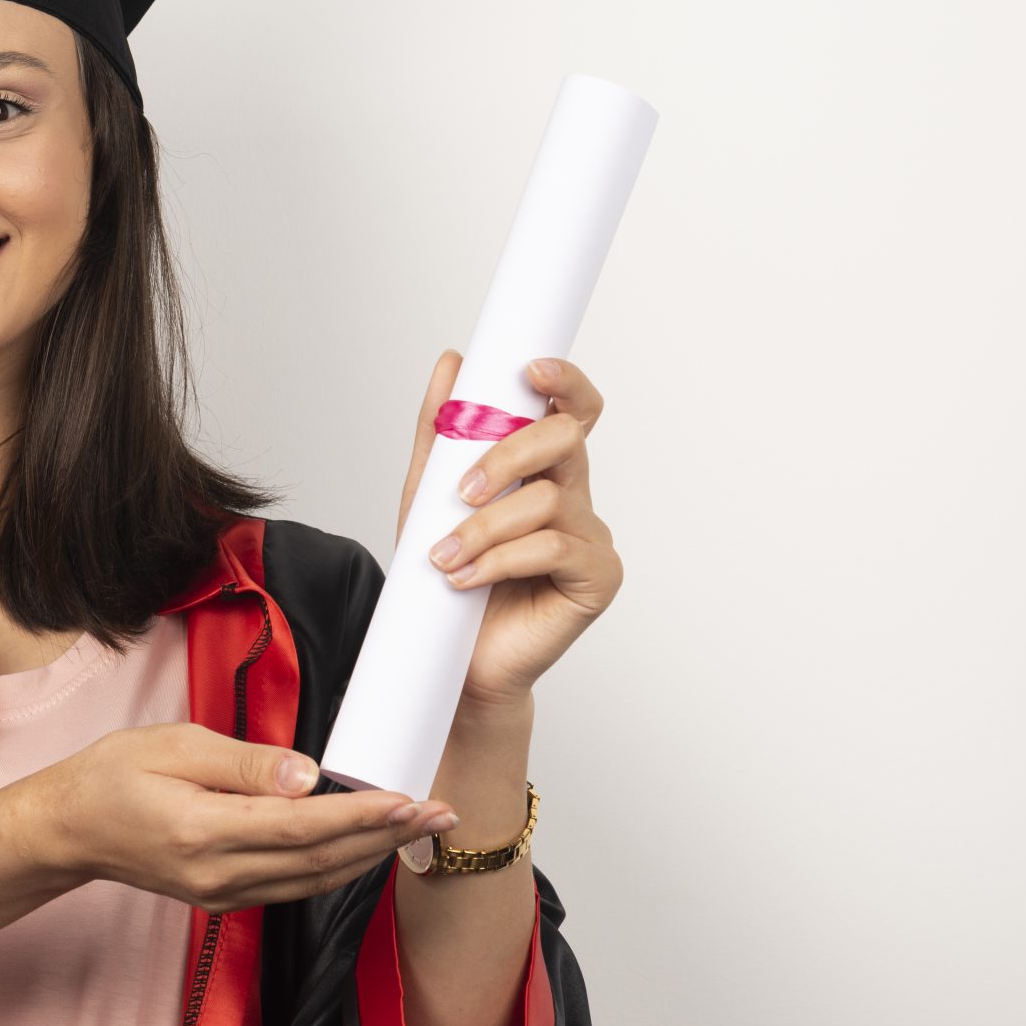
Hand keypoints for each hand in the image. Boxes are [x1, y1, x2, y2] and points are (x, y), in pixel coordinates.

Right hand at [18, 723, 460, 913]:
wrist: (69, 829)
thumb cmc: (113, 775)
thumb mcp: (174, 745)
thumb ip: (244, 764)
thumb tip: (307, 775)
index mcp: (202, 832)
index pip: (301, 827)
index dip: (360, 815)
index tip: (406, 798)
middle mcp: (218, 874)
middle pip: (320, 860)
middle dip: (386, 836)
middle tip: (440, 812)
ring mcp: (221, 894)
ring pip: (314, 880)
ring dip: (371, 854)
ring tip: (419, 828)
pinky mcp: (224, 898)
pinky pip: (294, 886)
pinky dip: (337, 866)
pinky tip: (367, 846)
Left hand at [396, 349, 622, 711]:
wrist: (453, 662)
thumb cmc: (448, 581)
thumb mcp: (427, 498)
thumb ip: (440, 432)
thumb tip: (452, 362)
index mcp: (541, 469)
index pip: (570, 410)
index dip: (564, 382)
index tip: (531, 369)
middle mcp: (573, 496)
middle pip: (564, 439)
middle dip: (508, 454)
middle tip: (461, 489)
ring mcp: (590, 537)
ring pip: (549, 500)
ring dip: (485, 526)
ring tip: (445, 557)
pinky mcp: (598, 578)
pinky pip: (554, 549)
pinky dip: (502, 560)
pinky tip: (467, 580)